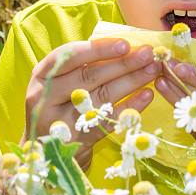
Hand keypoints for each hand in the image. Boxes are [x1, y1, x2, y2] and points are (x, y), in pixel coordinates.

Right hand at [23, 38, 161, 169]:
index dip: (98, 49)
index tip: (125, 44)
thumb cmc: (60, 103)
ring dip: (132, 81)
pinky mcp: (78, 141)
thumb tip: (126, 47)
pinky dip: (130, 107)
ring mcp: (61, 122)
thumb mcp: (61, 81)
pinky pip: (109, 120)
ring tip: (153, 70)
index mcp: (42, 75)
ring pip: (102, 97)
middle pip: (89, 76)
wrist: (48, 150)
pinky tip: (147, 95)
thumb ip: (83, 65)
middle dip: (123, 63)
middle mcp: (46, 98)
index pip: (70, 56)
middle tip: (148, 54)